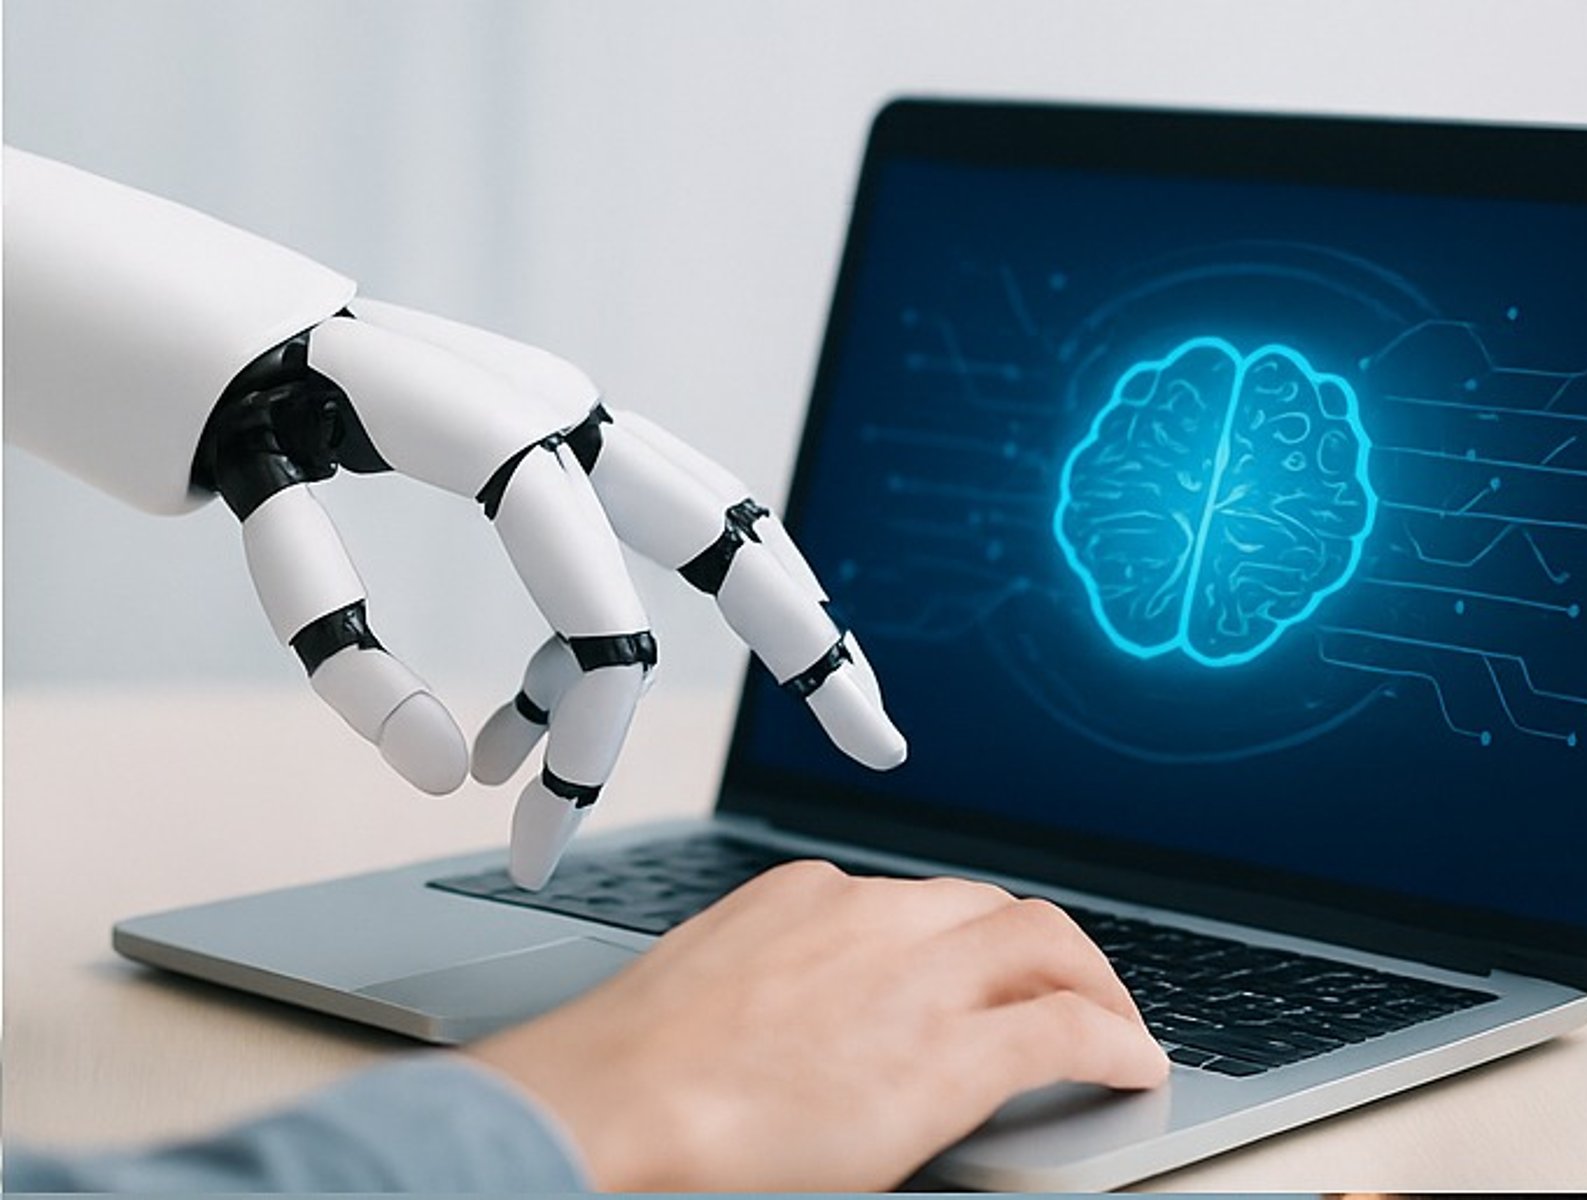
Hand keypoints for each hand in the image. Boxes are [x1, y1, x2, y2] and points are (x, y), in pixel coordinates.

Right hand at [2, 148, 903, 888]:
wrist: (202, 320)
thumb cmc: (348, 425)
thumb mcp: (488, 526)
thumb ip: (547, 623)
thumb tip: (483, 762)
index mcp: (585, 425)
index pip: (731, 515)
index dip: (808, 612)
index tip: (870, 713)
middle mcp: (541, 402)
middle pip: (710, 516)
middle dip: (800, 630)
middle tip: (875, 735)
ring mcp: (440, 403)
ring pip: (569, 577)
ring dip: (565, 725)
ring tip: (533, 826)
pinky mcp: (311, 421)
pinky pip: (336, 581)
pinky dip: (368, 681)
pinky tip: (416, 746)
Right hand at [465, 861, 1169, 1190]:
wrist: (603, 1108)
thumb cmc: (621, 1076)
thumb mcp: (699, 990)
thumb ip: (767, 982)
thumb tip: (788, 1027)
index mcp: (802, 897)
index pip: (913, 901)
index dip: (960, 936)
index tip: (973, 964)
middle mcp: (870, 915)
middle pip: (991, 906)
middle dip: (1040, 945)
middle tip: (1065, 985)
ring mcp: (916, 977)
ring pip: (1044, 943)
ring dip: (1091, 981)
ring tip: (1113, 1023)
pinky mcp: (951, 1051)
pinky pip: (1066, 1028)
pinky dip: (1114, 1039)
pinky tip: (1131, 1064)